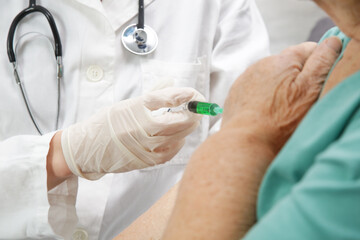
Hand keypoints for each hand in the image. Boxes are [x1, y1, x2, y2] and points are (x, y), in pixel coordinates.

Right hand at [61, 87, 204, 179]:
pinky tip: (179, 136)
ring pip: (178, 136)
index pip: (164, 99)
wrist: (88, 149)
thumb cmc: (106, 124)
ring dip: (188, 126)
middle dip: (192, 113)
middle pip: (177, 121)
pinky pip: (172, 151)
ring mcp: (144, 146)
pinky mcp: (147, 160)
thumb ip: (152, 94)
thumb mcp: (126, 104)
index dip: (183, 95)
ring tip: (190, 119)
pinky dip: (179, 142)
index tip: (193, 93)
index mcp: (133, 109)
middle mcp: (140, 128)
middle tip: (197, 107)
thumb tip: (171, 82)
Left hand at [222, 37, 341, 152]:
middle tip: (300, 101)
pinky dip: (262, 97)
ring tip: (281, 110)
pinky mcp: (237, 92)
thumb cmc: (281, 120)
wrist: (246, 142)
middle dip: (297, 78)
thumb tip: (331, 42)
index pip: (309, 49)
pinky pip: (255, 89)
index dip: (318, 65)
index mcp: (283, 59)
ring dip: (278, 88)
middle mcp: (262, 64)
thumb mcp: (310, 90)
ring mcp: (247, 78)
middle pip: (288, 64)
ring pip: (271, 77)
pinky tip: (265, 113)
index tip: (318, 84)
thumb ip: (322, 62)